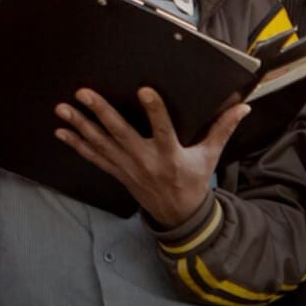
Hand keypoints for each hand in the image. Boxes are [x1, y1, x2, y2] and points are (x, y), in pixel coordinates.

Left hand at [53, 87, 250, 226]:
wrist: (178, 215)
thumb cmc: (194, 180)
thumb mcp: (210, 155)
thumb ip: (223, 129)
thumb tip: (243, 107)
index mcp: (170, 154)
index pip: (162, 128)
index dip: (154, 110)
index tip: (144, 90)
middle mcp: (145, 160)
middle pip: (120, 133)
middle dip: (100, 113)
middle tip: (84, 93)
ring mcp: (128, 167)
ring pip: (100, 143)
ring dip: (80, 125)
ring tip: (63, 108)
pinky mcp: (117, 172)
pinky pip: (94, 157)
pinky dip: (76, 144)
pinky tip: (62, 130)